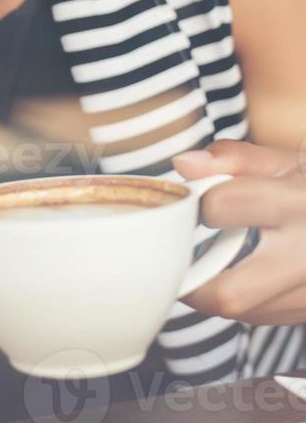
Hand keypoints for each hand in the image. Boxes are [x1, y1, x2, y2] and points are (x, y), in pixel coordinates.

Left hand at [172, 139, 305, 324]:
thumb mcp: (288, 161)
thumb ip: (233, 159)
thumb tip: (184, 165)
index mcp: (298, 203)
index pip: (221, 208)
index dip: (198, 202)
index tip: (194, 201)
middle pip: (231, 294)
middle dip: (195, 282)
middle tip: (181, 260)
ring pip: (247, 314)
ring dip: (218, 292)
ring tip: (214, 262)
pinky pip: (270, 317)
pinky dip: (249, 301)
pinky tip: (247, 275)